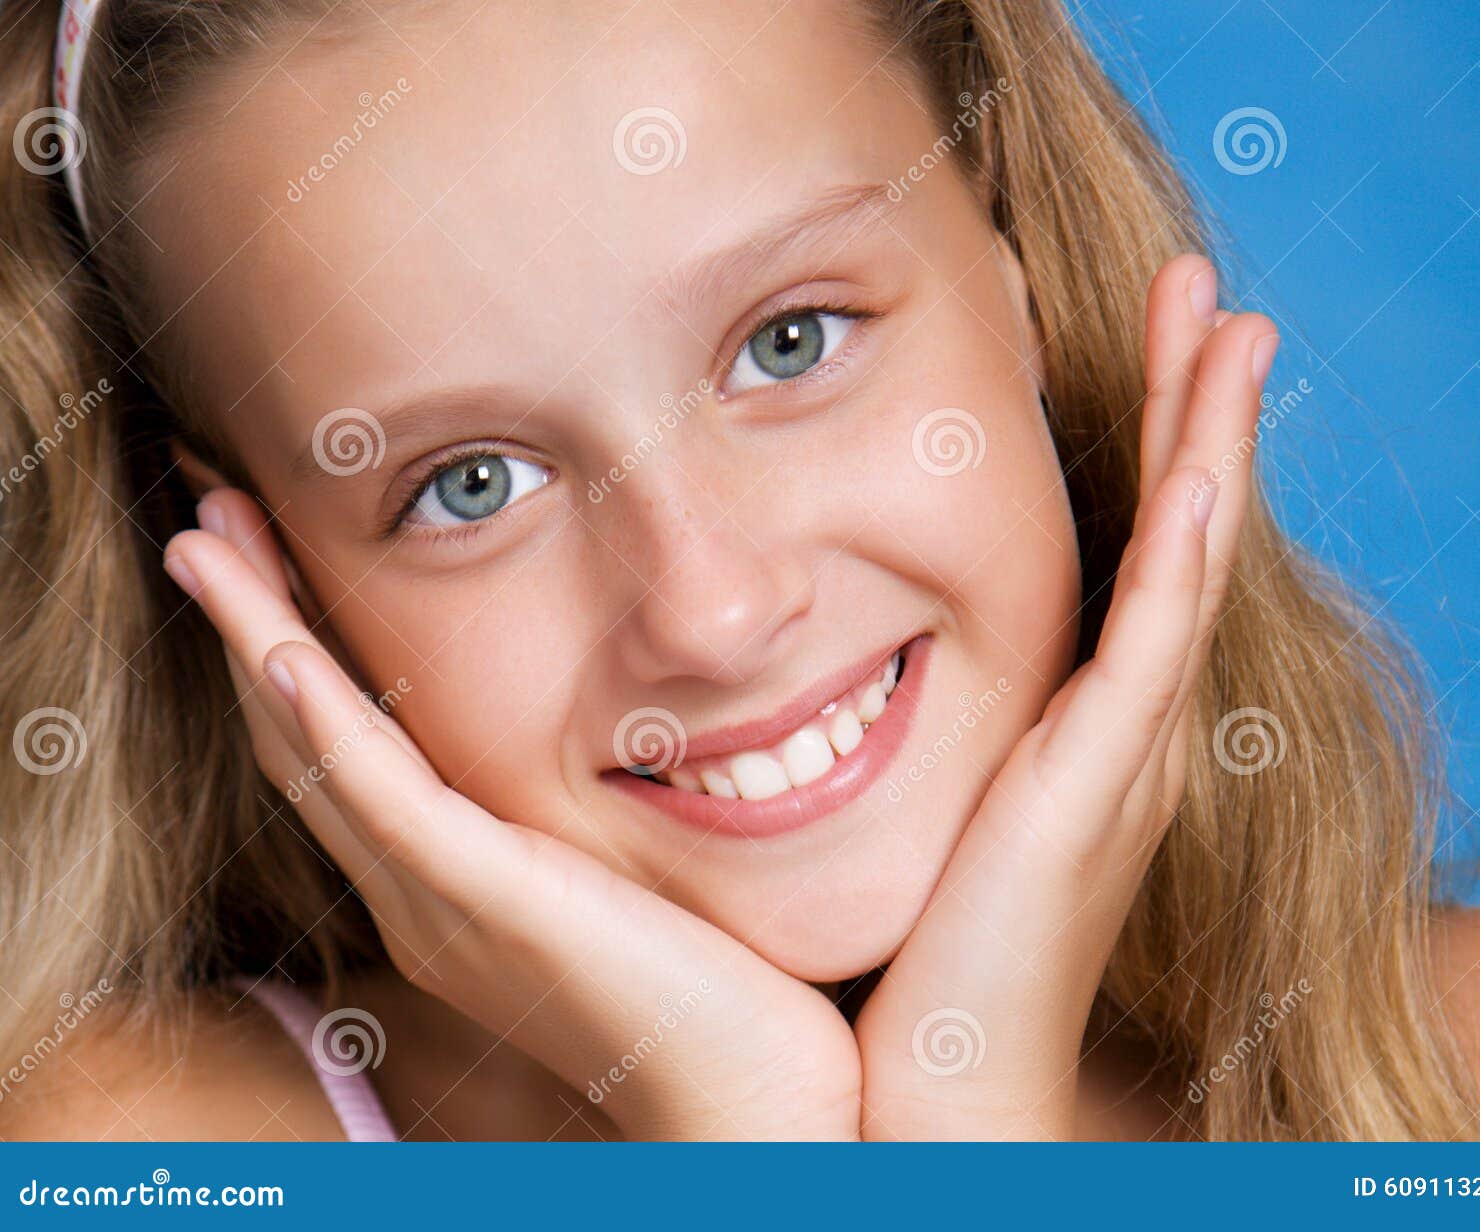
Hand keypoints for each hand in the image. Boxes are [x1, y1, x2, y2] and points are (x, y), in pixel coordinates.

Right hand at [164, 499, 860, 1140]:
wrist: (746, 1102)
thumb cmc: (710, 990)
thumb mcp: (620, 882)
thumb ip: (578, 822)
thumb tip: (608, 745)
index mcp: (447, 890)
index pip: (345, 753)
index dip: (292, 653)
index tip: (268, 559)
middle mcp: (419, 898)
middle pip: (301, 741)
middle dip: (250, 623)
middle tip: (207, 519)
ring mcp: (444, 906)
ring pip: (318, 755)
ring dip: (256, 640)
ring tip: (206, 538)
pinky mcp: (492, 906)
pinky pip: (389, 805)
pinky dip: (330, 724)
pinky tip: (284, 653)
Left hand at [853, 254, 1274, 1138]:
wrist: (940, 1086)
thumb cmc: (923, 956)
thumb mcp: (933, 805)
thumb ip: (923, 726)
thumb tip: (842, 659)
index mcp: (1092, 725)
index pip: (1145, 554)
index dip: (1164, 445)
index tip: (1162, 345)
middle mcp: (1133, 727)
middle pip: (1188, 533)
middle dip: (1204, 409)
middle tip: (1215, 295)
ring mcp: (1129, 754)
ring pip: (1191, 564)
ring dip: (1212, 439)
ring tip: (1231, 325)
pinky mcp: (1098, 788)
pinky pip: (1151, 650)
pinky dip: (1183, 557)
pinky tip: (1198, 471)